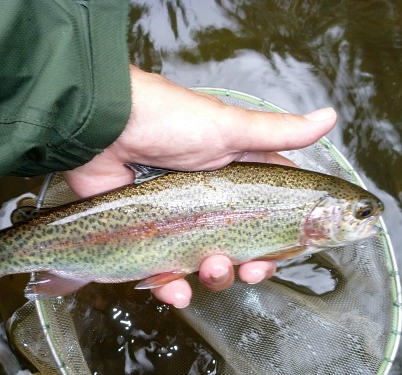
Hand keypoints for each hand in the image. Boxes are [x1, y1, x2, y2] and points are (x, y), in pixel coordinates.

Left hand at [63, 65, 335, 307]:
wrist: (104, 126)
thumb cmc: (167, 119)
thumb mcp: (227, 127)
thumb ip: (276, 133)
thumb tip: (329, 118)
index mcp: (232, 179)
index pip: (266, 214)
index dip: (281, 237)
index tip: (285, 251)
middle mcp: (206, 202)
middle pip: (238, 246)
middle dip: (249, 265)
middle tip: (249, 270)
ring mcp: (175, 222)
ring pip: (204, 264)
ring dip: (214, 277)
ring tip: (210, 269)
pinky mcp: (144, 236)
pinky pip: (162, 272)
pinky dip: (170, 286)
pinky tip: (175, 289)